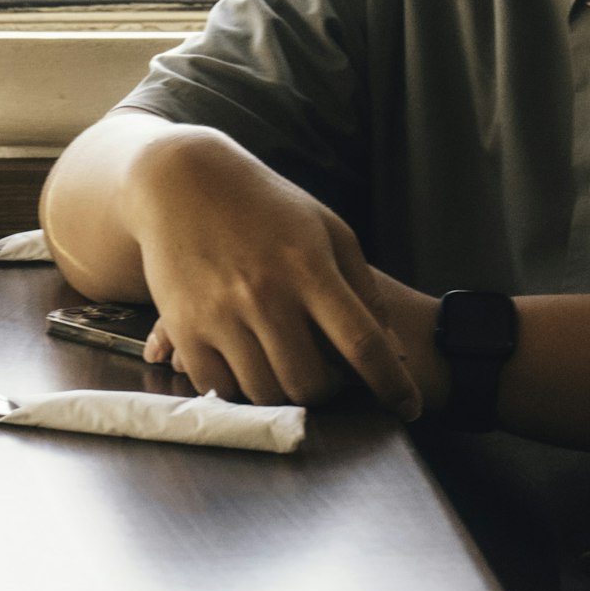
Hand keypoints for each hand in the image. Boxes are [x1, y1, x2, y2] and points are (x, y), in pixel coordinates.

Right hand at [124, 127, 424, 416]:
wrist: (181, 182)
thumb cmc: (266, 206)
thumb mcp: (327, 230)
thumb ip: (364, 289)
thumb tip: (391, 349)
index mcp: (308, 268)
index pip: (362, 343)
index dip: (391, 384)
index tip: (408, 408)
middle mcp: (265, 295)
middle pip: (311, 383)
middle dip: (328, 390)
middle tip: (325, 374)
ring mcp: (220, 314)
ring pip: (267, 394)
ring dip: (284, 392)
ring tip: (284, 365)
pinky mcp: (183, 328)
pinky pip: (219, 388)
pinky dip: (239, 388)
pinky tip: (247, 364)